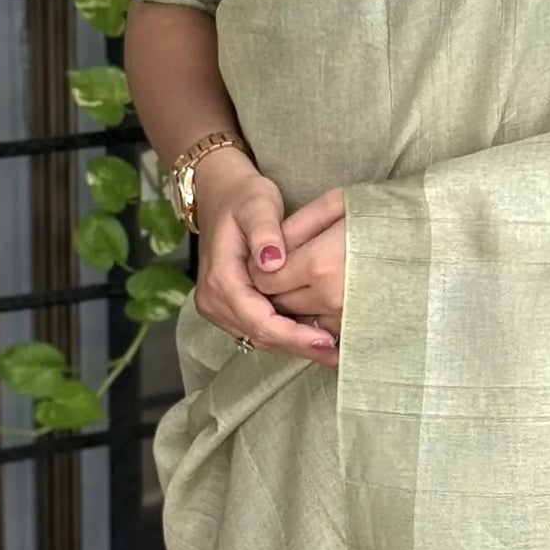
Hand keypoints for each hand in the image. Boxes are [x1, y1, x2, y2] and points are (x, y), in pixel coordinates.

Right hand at [191, 152, 335, 360]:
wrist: (221, 195)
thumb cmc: (244, 198)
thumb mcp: (257, 205)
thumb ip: (265, 232)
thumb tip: (273, 262)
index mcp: (220, 278)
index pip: (258, 319)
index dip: (292, 334)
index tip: (324, 340)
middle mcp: (213, 299)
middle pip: (259, 335)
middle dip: (298, 346)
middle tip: (337, 354)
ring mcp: (218, 307)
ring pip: (259, 337)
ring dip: (293, 344)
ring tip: (331, 350)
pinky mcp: (228, 308)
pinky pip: (257, 329)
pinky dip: (285, 334)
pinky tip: (313, 336)